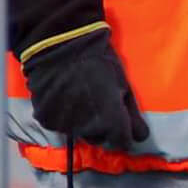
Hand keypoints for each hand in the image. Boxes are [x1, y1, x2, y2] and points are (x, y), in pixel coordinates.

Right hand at [21, 28, 149, 151]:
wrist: (60, 44)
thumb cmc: (99, 62)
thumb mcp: (125, 86)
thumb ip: (134, 116)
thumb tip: (141, 137)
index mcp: (111, 121)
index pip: (122, 143)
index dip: (123, 135)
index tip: (121, 124)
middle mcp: (88, 128)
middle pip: (100, 139)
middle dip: (102, 128)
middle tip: (99, 105)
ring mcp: (64, 125)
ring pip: (79, 133)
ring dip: (82, 123)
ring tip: (80, 99)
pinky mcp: (46, 119)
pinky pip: (58, 125)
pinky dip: (62, 116)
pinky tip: (64, 97)